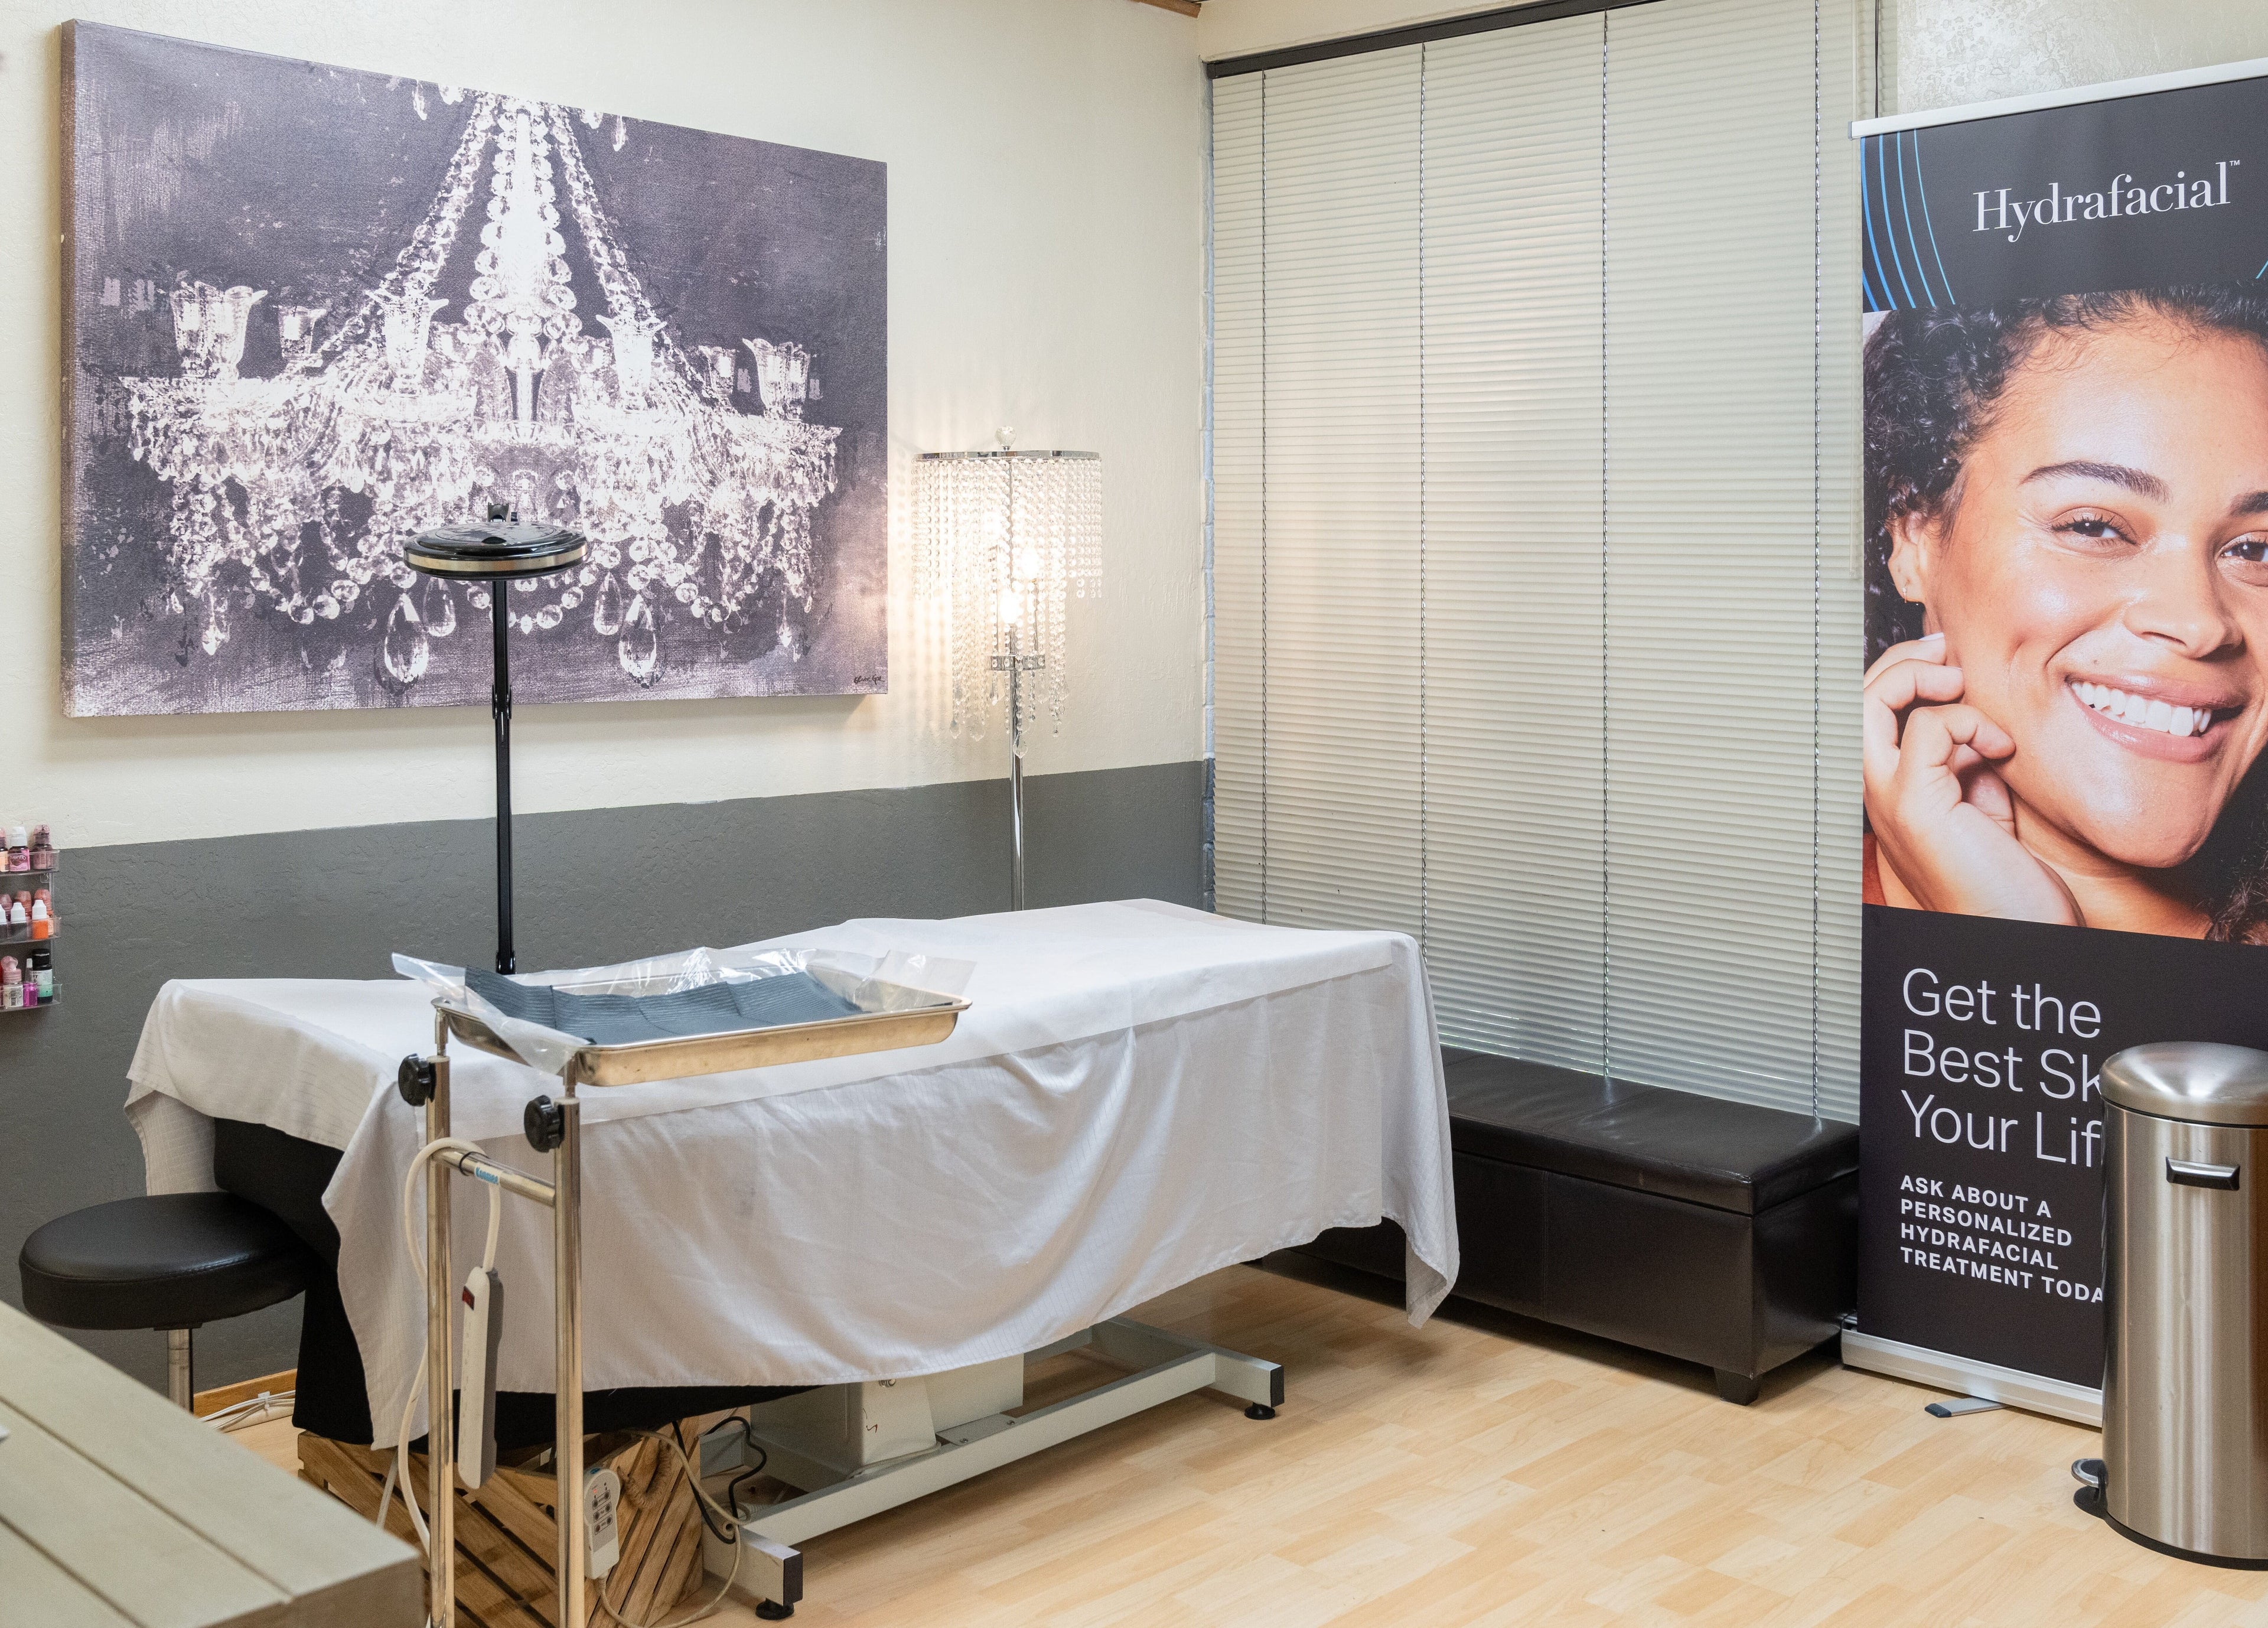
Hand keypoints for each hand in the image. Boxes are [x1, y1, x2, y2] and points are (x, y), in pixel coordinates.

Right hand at [1862, 633, 2079, 922]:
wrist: (2020, 931)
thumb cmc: (2005, 877)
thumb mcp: (1982, 798)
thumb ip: (1964, 756)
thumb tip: (1965, 714)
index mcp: (1888, 788)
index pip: (1865, 712)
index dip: (1898, 674)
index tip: (1948, 665)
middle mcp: (1875, 792)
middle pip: (1853, 698)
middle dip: (1899, 660)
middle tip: (1947, 655)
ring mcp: (1886, 798)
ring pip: (1865, 703)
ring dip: (1915, 675)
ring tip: (1958, 682)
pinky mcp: (1914, 804)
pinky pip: (1925, 728)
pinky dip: (1969, 722)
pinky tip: (2000, 749)